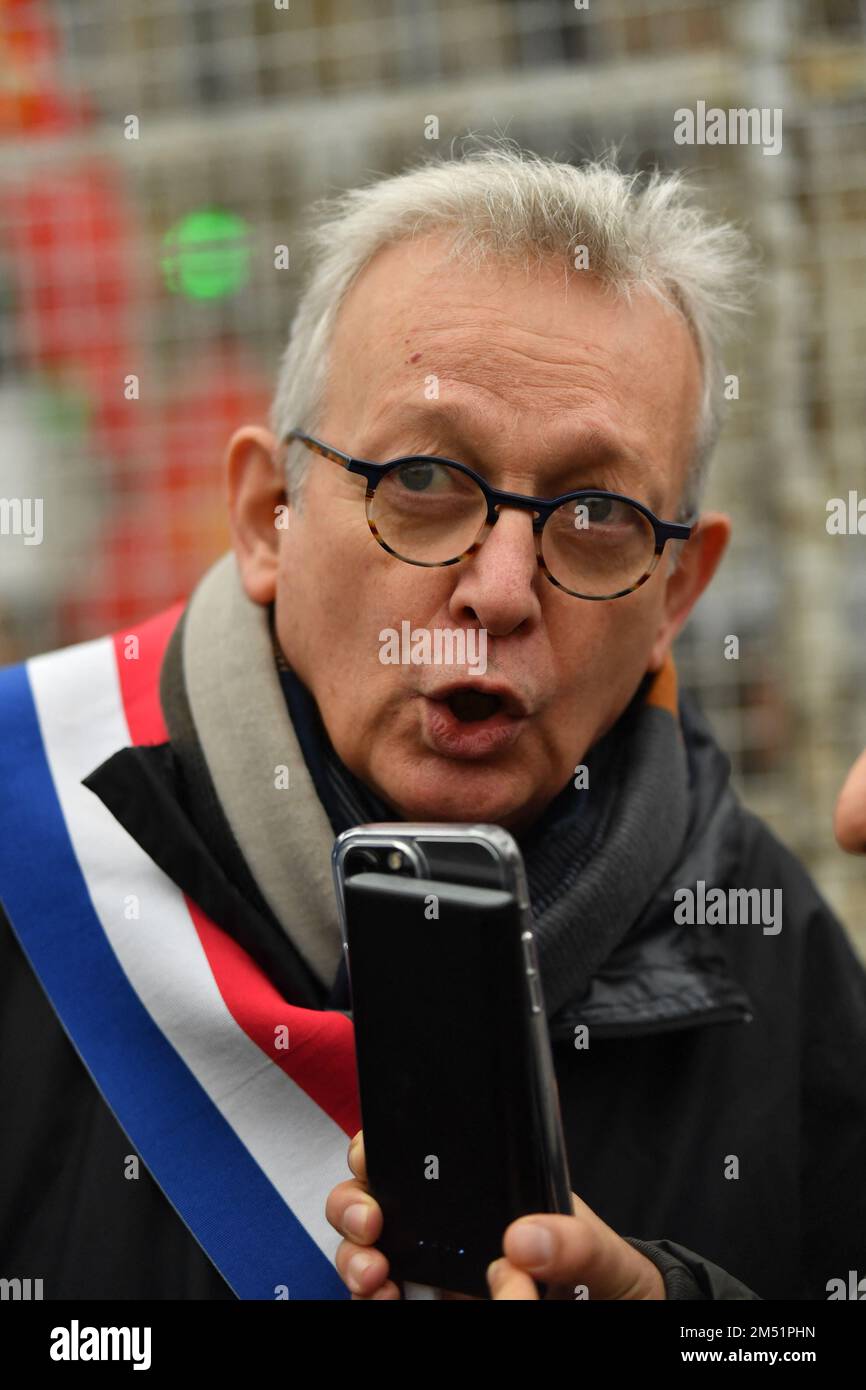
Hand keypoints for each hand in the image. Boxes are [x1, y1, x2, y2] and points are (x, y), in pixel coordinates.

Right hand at [325, 1130, 665, 1300]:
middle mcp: (447, 1226)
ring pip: (367, 1250)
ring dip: (354, 1256)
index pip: (419, 1153)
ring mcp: (435, 1270)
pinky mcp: (432, 1306)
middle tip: (368, 1222)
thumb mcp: (601, 1249)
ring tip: (374, 1274)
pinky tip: (384, 1298)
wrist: (613, 1314)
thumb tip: (525, 1238)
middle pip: (374, 1196)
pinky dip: (372, 1298)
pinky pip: (385, 1299)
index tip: (373, 1160)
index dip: (381, 1148)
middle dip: (352, 1201)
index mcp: (483, 1191)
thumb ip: (573, 1240)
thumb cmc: (605, 1275)